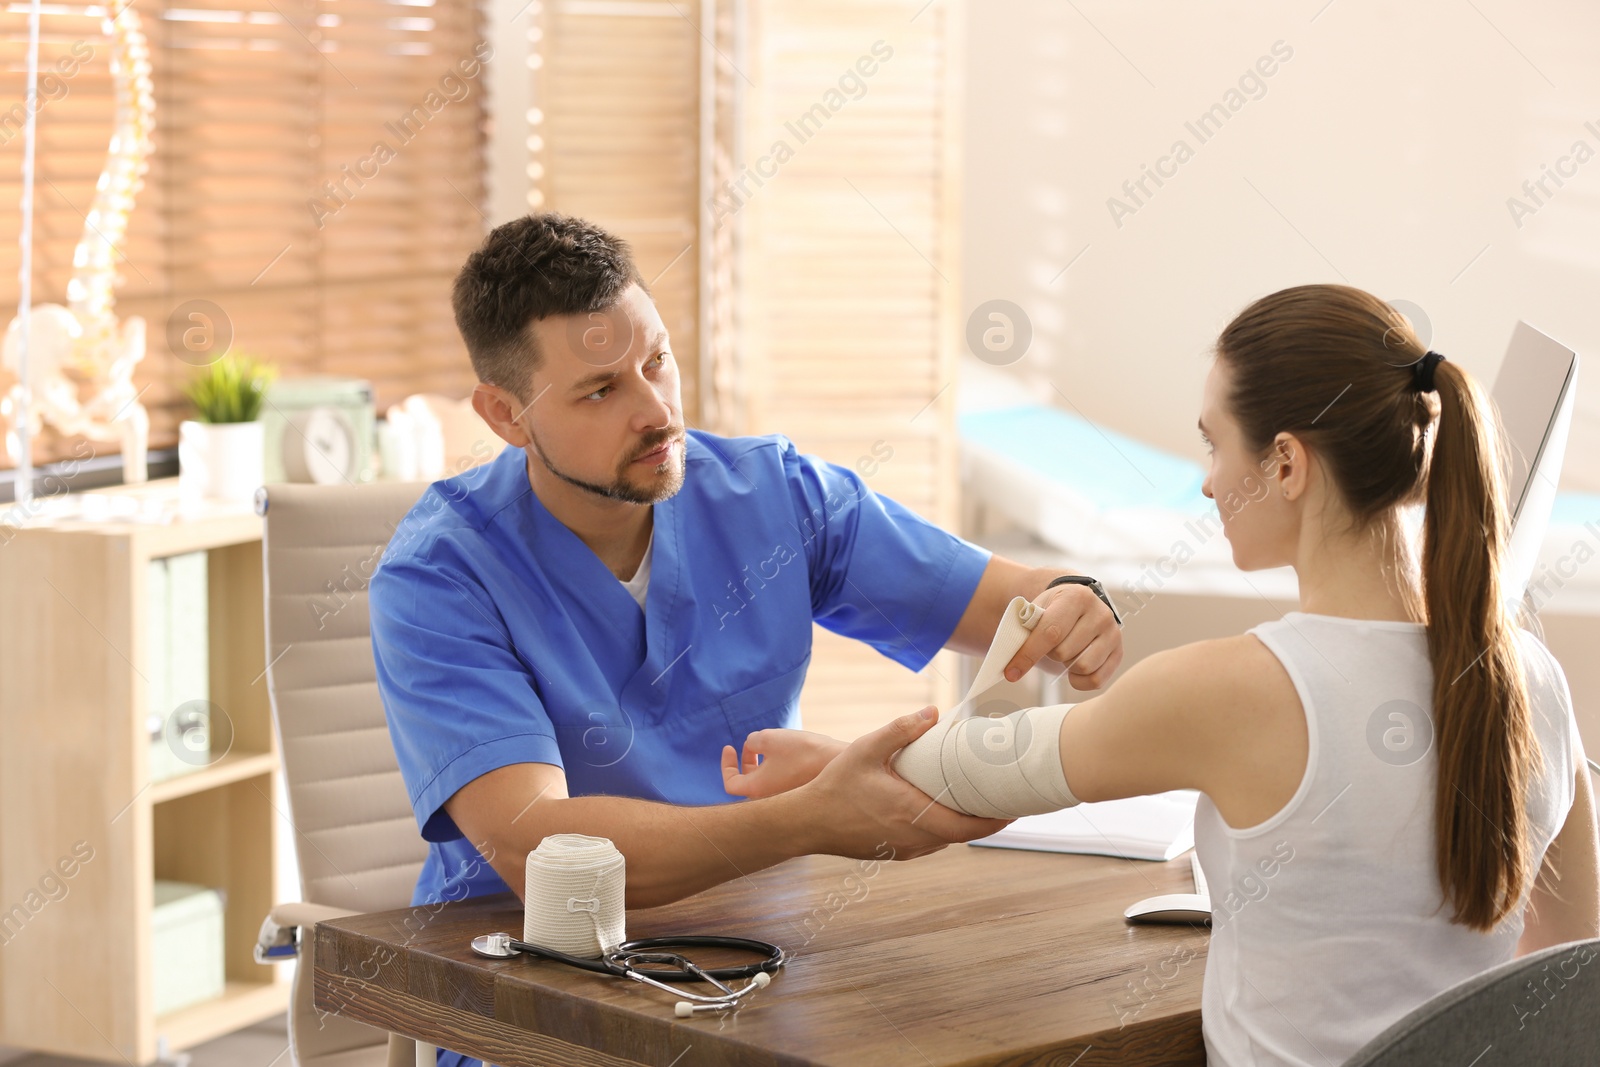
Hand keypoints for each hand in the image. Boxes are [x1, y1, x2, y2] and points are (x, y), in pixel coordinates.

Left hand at [722, 729, 846, 798]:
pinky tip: (793, 752)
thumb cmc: (805, 752)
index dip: (726, 765)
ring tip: (775, 744)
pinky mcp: (801, 796)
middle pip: (748, 783)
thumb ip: (753, 741)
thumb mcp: (770, 738)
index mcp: (757, 791)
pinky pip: (782, 784)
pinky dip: (780, 769)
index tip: (731, 747)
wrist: (843, 764)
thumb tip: (753, 745)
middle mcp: (770, 801)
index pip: (730, 784)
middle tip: (753, 745)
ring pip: (766, 783)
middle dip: (747, 762)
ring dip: (764, 764)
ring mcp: (786, 800)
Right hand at [791, 706, 1012, 860]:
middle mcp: (913, 838)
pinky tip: (940, 812)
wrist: (806, 822)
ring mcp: (903, 849)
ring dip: (963, 826)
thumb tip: (933, 712)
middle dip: (985, 821)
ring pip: (945, 841)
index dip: (994, 821)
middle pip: (962, 836)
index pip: (966, 827)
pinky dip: (942, 830)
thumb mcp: (866, 749)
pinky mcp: (893, 852)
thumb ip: (901, 730)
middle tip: (1002, 801)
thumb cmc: (836, 785)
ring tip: (976, 803)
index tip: (1013, 809)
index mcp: (913, 814)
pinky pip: (928, 843)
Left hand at [1004, 581, 1123, 690]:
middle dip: (1049, 654)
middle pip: (1064, 653)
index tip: (1010, 673)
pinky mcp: (1118, 653)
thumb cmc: (1052, 611)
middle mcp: (1100, 613)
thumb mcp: (1037, 611)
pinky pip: (1096, 680)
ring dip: (1065, 666)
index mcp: (1076, 597)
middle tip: (1049, 645)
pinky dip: (1079, 681)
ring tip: (1063, 653)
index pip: (1050, 633)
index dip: (1027, 655)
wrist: (1078, 605)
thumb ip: (1024, 632)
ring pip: (1082, 667)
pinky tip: (1072, 669)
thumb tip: (1010, 669)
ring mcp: (1113, 633)